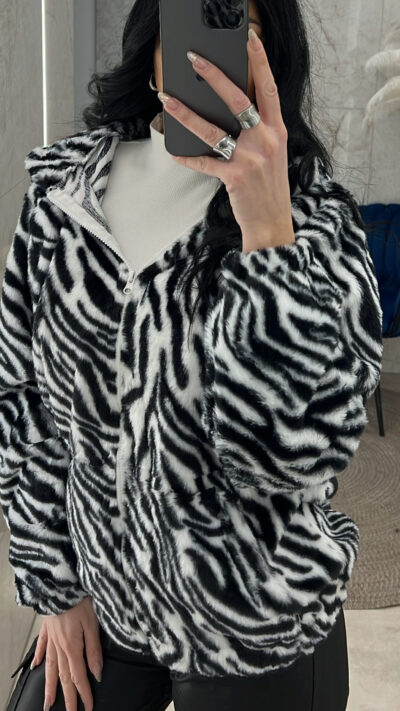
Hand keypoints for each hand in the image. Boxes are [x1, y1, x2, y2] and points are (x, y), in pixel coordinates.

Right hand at [31, 596, 101, 710]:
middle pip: (63, 677)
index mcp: (72, 647)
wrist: (62, 583)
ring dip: (50, 686)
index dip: (84, 693)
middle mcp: (59, 647)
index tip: (88, 708)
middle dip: (68, 697)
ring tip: (48, 702)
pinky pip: (41, 646)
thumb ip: (94, 650)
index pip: (79, 676)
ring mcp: (51, 638)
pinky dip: (39, 658)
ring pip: (50, 667)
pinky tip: (36, 667)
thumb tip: (96, 674)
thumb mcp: (93, 624)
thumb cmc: (80, 600)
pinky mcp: (46, 627)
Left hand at [158, 29, 294, 251]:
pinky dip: (187, 158)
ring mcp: (250, 158)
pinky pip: (204, 162)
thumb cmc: (269, 187)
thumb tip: (232, 111)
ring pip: (212, 129)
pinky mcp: (234, 177)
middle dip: (214, 75)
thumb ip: (258, 131)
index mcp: (276, 130)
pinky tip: (174, 152)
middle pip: (237, 100)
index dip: (260, 61)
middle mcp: (265, 140)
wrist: (271, 222)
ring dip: (186, 114)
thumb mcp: (272, 154)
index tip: (250, 38)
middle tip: (195, 58)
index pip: (269, 88)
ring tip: (167, 100)